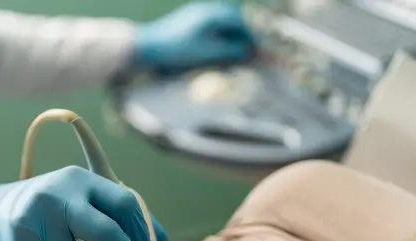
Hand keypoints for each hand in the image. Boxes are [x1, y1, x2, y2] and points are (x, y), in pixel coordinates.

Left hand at [133, 1, 255, 73]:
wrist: (145, 46)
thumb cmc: (174, 50)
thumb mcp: (206, 52)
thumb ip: (230, 50)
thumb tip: (251, 50)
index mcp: (214, 14)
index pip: (245, 23)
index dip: (259, 37)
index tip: (270, 50)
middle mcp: (210, 10)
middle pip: (240, 22)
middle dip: (252, 37)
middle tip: (263, 54)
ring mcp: (202, 16)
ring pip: (229, 26)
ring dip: (239, 39)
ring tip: (248, 55)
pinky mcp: (195, 24)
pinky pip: (218, 30)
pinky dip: (227, 40)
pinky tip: (229, 52)